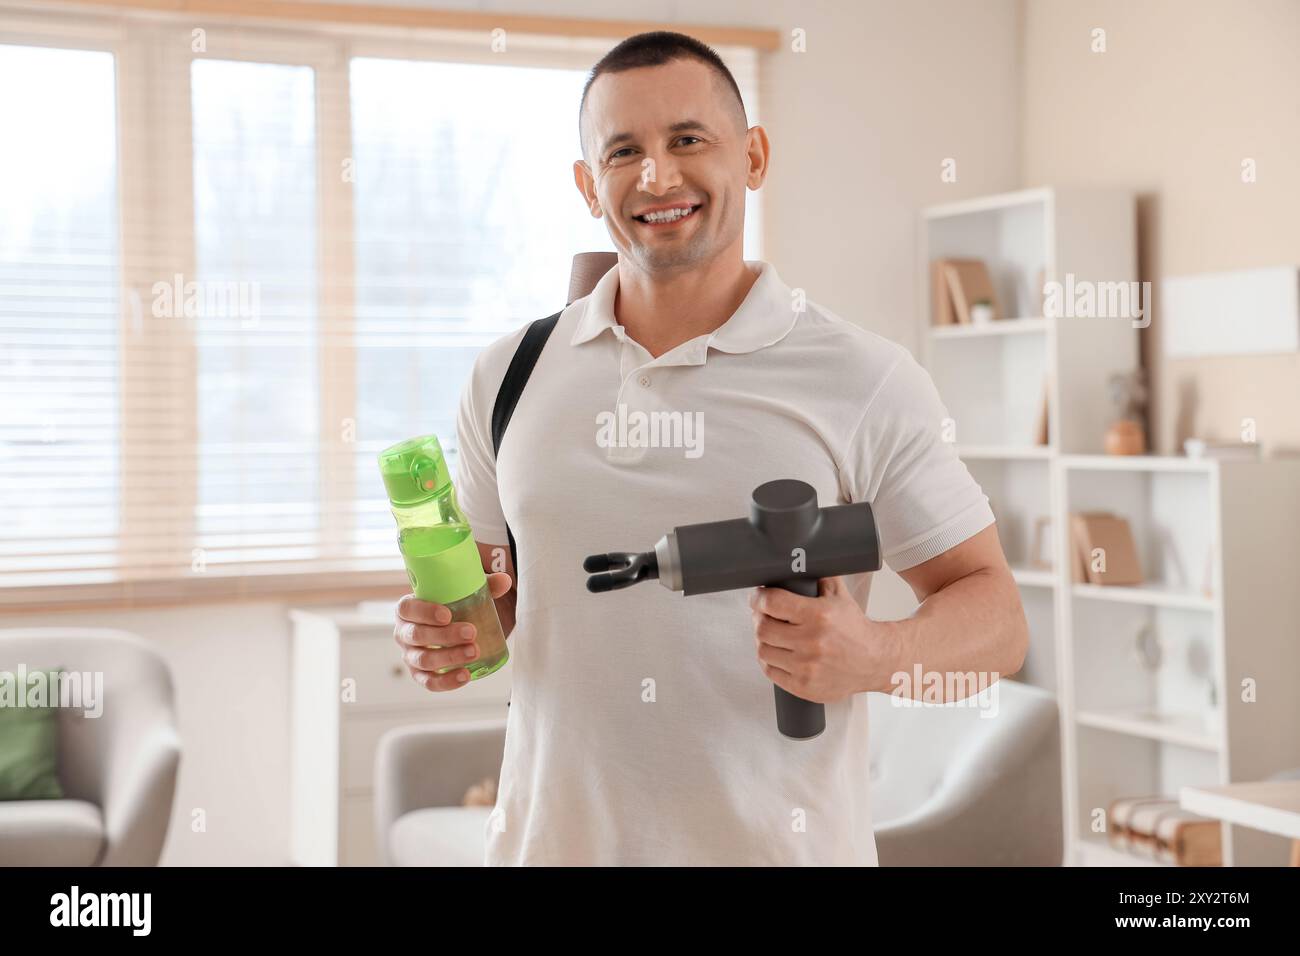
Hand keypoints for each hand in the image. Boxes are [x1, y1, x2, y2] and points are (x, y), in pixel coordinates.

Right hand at [393, 573, 512, 691]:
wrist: (450, 626)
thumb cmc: (452, 605)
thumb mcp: (464, 592)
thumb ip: (483, 585)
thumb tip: (504, 580)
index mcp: (407, 609)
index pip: (407, 609)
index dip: (424, 612)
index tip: (447, 615)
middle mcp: (404, 633)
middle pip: (416, 635)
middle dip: (444, 636)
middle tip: (471, 632)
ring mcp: (410, 655)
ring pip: (423, 660)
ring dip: (449, 657)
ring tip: (474, 652)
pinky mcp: (420, 675)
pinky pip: (430, 682)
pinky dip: (446, 681)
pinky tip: (465, 675)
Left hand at [748, 576, 894, 702]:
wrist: (875, 661)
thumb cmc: (854, 628)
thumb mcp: (840, 596)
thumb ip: (819, 576)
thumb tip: (797, 560)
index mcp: (819, 615)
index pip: (772, 602)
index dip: (758, 597)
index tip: (758, 597)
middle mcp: (812, 642)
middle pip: (763, 628)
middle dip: (759, 618)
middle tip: (763, 615)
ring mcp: (807, 667)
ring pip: (763, 650)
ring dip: (763, 640)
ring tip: (770, 634)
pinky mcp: (804, 687)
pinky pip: (770, 671)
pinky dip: (769, 660)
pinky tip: (776, 652)